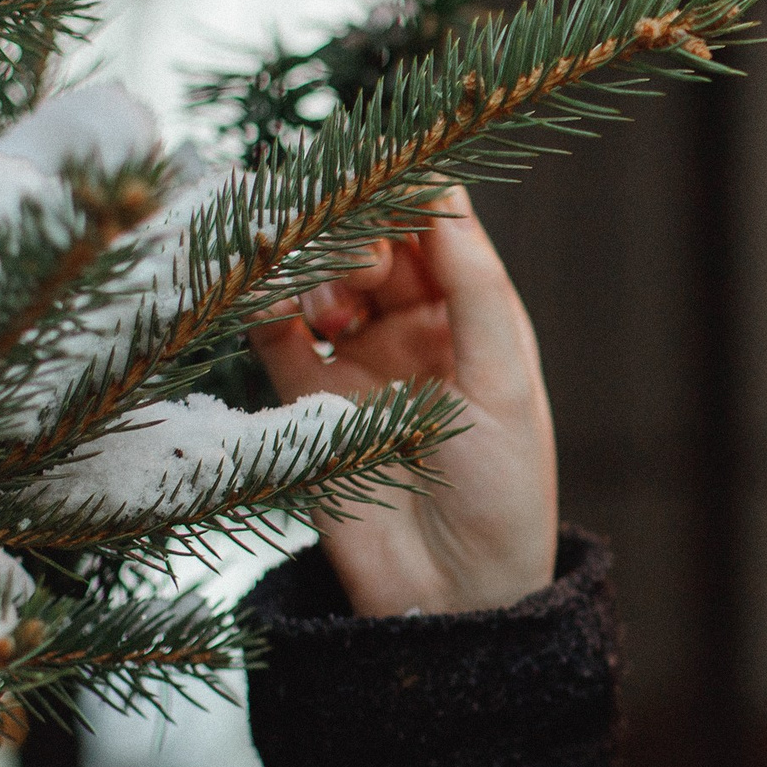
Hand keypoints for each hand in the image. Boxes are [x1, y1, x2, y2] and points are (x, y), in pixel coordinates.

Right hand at [248, 187, 558, 615]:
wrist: (450, 600)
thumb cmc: (504, 494)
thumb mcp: (505, 385)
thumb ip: (475, 289)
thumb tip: (442, 194)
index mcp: (475, 319)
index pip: (438, 228)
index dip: (412, 192)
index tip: (388, 166)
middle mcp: (413, 329)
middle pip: (372, 240)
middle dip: (361, 226)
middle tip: (363, 257)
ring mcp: (354, 360)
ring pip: (319, 276)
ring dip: (317, 260)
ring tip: (333, 295)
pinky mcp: (301, 397)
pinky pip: (271, 328)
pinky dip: (262, 298)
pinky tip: (264, 288)